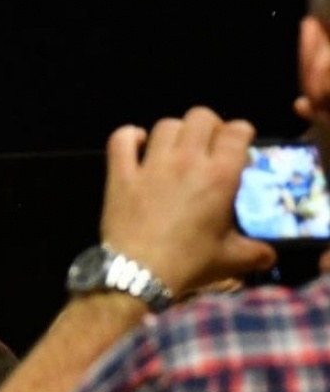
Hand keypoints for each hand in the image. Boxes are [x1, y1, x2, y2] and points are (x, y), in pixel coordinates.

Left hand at [99, 107, 275, 294]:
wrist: (138, 275)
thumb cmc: (188, 264)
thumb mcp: (229, 259)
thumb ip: (254, 252)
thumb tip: (270, 256)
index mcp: (220, 174)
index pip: (237, 130)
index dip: (239, 133)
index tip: (237, 145)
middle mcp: (187, 160)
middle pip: (200, 117)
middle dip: (208, 126)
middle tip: (206, 145)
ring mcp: (151, 165)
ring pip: (165, 125)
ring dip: (173, 132)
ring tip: (175, 149)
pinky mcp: (120, 175)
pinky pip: (120, 140)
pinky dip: (127, 138)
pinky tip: (135, 146)